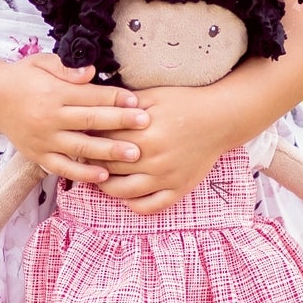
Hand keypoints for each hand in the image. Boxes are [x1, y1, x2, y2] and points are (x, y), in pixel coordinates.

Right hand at [0, 53, 148, 183]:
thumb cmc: (24, 78)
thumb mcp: (42, 62)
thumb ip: (66, 68)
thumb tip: (91, 73)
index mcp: (53, 92)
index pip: (90, 96)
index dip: (115, 98)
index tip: (137, 101)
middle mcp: (49, 117)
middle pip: (90, 120)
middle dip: (120, 122)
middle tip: (145, 124)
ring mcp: (44, 139)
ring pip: (81, 147)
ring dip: (108, 151)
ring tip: (134, 154)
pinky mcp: (39, 156)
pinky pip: (63, 167)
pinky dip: (83, 173)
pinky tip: (103, 175)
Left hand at [95, 84, 241, 213]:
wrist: (220, 118)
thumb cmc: (184, 103)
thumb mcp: (153, 96)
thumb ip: (124, 104)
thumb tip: (95, 110)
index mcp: (144, 135)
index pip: (104, 141)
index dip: (89, 138)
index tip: (81, 135)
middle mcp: (154, 160)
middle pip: (109, 166)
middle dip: (93, 161)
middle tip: (84, 156)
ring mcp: (166, 178)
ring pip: (123, 192)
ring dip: (106, 186)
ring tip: (100, 176)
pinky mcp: (178, 189)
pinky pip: (150, 207)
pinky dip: (134, 205)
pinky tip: (126, 195)